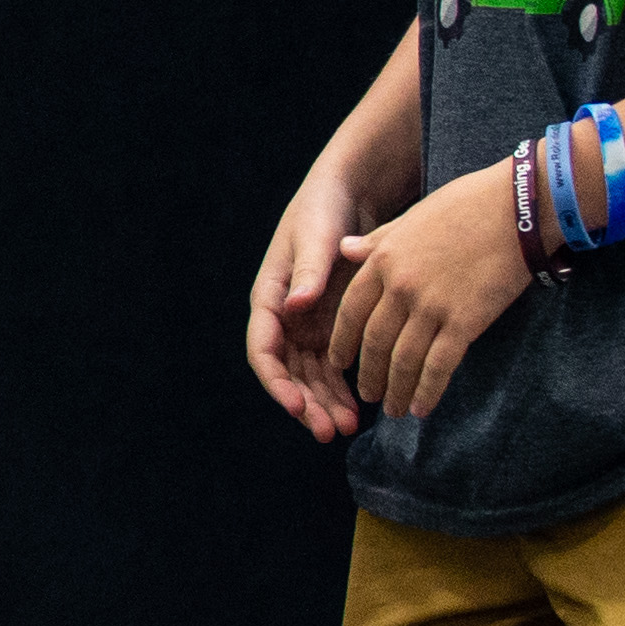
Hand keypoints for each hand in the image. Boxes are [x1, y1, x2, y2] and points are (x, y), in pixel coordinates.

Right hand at [245, 169, 376, 441]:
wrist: (352, 194)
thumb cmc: (326, 210)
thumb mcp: (317, 237)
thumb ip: (308, 271)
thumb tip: (294, 305)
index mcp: (270, 296)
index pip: (264, 350)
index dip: (277, 382)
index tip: (296, 406)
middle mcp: (284, 317)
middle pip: (287, 373)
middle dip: (305, 404)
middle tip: (329, 431)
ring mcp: (307, 325)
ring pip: (310, 377)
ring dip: (324, 403)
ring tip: (348, 427)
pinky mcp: (332, 326)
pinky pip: (333, 368)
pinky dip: (343, 390)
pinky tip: (360, 410)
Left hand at [322, 163, 533, 419]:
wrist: (516, 208)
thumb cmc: (466, 206)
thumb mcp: (410, 218)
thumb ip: (377, 241)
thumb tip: (345, 249)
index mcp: (383, 260)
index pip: (351, 311)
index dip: (342, 341)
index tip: (338, 362)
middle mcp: (400, 287)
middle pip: (375, 342)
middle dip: (368, 374)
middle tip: (367, 395)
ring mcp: (431, 306)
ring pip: (404, 360)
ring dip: (396, 389)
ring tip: (394, 410)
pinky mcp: (465, 321)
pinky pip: (439, 365)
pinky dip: (427, 390)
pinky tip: (422, 408)